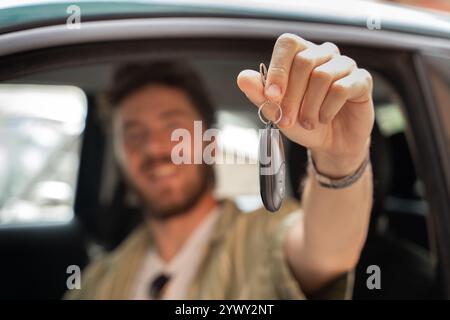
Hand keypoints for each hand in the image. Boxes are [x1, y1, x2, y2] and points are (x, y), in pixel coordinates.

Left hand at [237, 34, 373, 176]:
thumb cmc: (303, 122)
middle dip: (291, 97)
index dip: (278, 69)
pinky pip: (342, 88)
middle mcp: (324, 54)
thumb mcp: (277, 112)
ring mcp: (344, 65)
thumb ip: (260, 95)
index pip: (288, 44)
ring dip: (310, 107)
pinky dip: (327, 109)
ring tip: (307, 122)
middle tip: (287, 120)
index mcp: (301, 54)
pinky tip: (324, 118)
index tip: (272, 96)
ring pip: (322, 76)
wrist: (330, 143)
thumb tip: (243, 78)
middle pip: (304, 62)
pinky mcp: (362, 80)